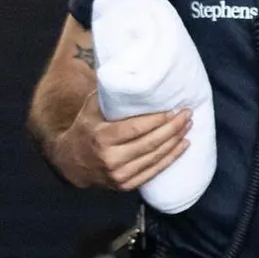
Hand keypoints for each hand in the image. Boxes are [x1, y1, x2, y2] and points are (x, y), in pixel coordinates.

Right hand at [48, 93, 191, 190]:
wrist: (70, 162)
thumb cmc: (85, 129)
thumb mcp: (90, 109)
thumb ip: (109, 94)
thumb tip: (131, 72)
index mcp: (101, 137)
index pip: (136, 128)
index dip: (158, 120)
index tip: (173, 110)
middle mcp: (110, 158)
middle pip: (150, 143)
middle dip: (173, 128)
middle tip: (187, 115)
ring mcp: (118, 175)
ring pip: (154, 158)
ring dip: (175, 142)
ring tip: (188, 126)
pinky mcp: (125, 185)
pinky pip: (153, 172)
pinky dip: (171, 159)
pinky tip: (182, 146)